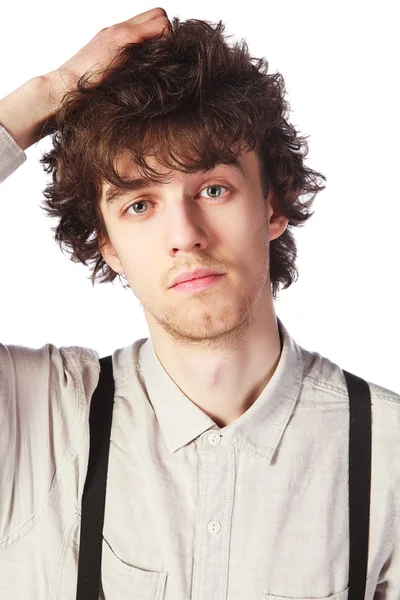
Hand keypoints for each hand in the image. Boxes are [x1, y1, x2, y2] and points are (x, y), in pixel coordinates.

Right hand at [46, 7, 170, 106]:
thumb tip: (148, 79)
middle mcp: (118, 28)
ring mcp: (120, 30)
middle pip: (158, 13)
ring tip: (162, 60)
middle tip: (165, 56)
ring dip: (166, 37)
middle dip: (166, 33)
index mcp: (114, 36)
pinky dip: (165, 40)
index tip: (162, 56)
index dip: (161, 35)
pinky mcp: (123, 37)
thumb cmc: (85, 88)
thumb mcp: (109, 75)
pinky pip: (158, 28)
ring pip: (160, 17)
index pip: (149, 20)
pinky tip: (161, 61)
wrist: (65, 86)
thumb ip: (125, 68)